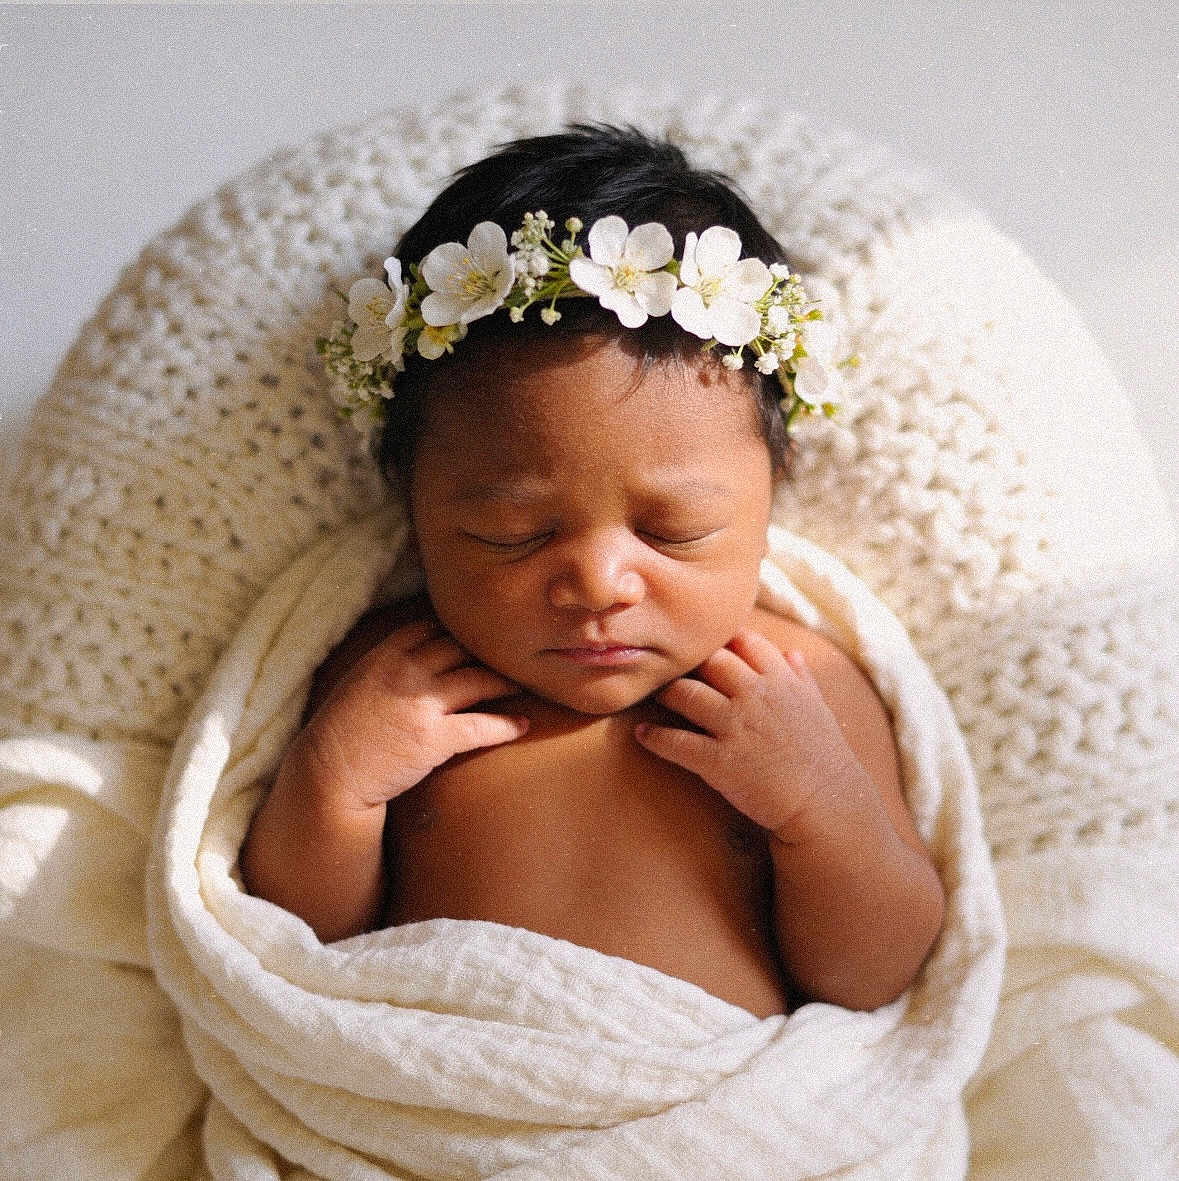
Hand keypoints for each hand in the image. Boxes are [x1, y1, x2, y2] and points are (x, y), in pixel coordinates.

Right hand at [298, 618, 527, 808]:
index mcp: (385, 655)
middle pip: (461, 647)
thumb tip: (422, 652)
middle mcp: (405, 671)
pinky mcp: (433, 738)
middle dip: (488, 651)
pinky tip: (522, 725)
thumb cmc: (343, 732)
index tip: (477, 637)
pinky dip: (507, 725)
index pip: (432, 626)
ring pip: (478, 679)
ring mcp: (421, 703)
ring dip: (505, 681)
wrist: (328, 775)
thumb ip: (390, 663)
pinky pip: (481, 725)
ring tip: (522, 685)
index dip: (458, 630)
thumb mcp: (359, 681)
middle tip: (512, 657)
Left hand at [634, 629, 862, 835]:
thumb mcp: (819, 708)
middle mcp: (755, 696)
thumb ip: (801, 677)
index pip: (744, 640)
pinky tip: (643, 735)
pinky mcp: (720, 761)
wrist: (828, 805)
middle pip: (709, 661)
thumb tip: (792, 652)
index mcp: (780, 681)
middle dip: (690, 663)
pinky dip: (654, 737)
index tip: (707, 648)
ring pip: (686, 694)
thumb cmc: (824, 757)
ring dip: (665, 693)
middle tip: (672, 670)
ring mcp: (736, 727)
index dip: (722, 641)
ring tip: (655, 696)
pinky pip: (676, 742)